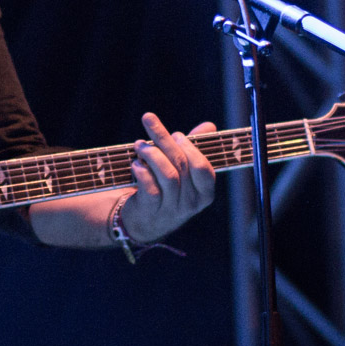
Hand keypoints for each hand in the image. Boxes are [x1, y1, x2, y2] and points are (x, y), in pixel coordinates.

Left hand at [123, 113, 216, 242]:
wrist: (145, 222)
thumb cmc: (166, 190)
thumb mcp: (183, 172)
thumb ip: (195, 149)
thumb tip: (209, 126)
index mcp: (204, 193)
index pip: (203, 168)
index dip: (190, 148)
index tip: (176, 134)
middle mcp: (191, 203)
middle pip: (182, 165)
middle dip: (164, 140)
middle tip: (149, 123)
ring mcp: (172, 209)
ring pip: (168, 175)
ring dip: (152, 154)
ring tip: (139, 145)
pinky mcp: (151, 210)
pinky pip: (150, 188)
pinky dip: (142, 171)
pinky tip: (135, 164)